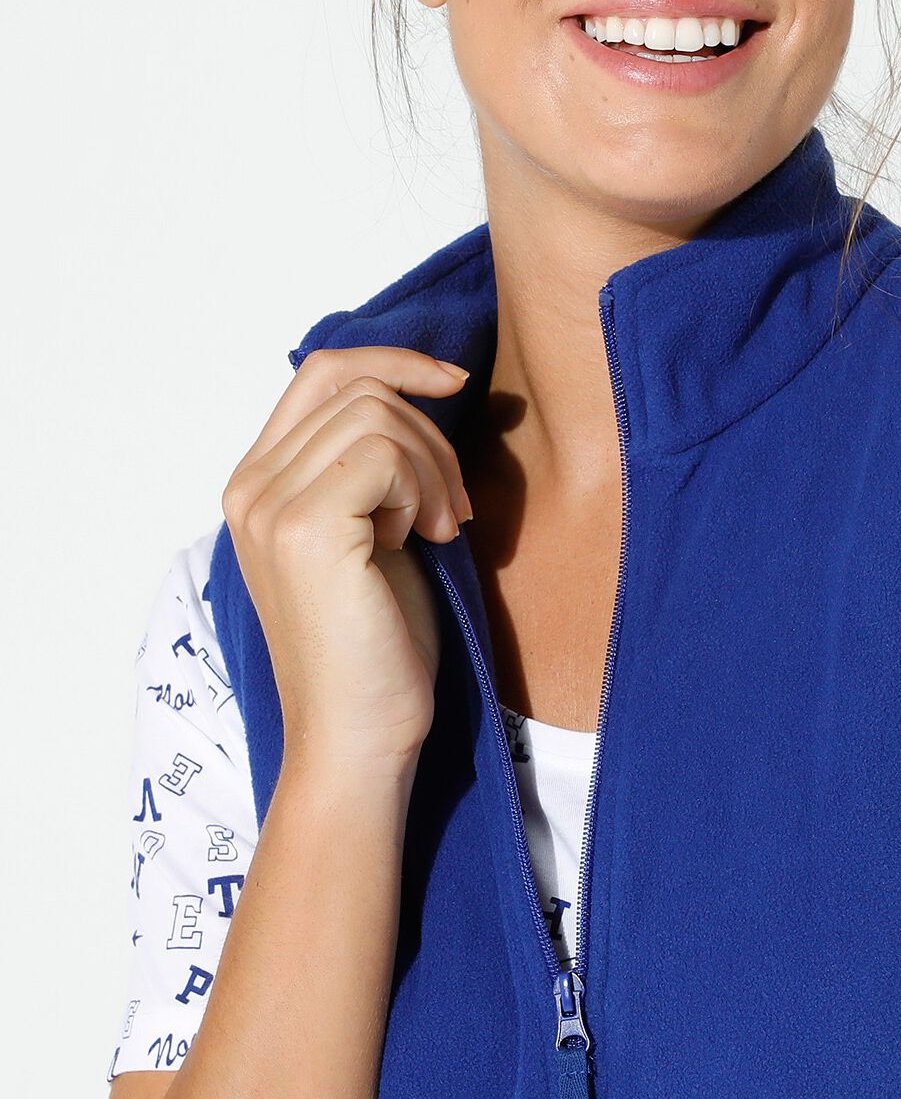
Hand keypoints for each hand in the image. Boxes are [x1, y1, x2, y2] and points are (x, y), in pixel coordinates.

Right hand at [221, 347, 473, 787]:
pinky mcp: (304, 528)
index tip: (453, 383)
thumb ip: (374, 464)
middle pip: (356, 386)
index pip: (322, 372)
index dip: (394, 362)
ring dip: (432, 467)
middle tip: (454, 511)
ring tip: (441, 532)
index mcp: (259, 483)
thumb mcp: (376, 530)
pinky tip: (428, 542)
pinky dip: (424, 489)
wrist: (361, 736)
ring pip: (377, 414)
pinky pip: (384, 452)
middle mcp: (249, 486)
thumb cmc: (379, 646)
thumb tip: (424, 390)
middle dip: (429, 435)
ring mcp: (269, 505)